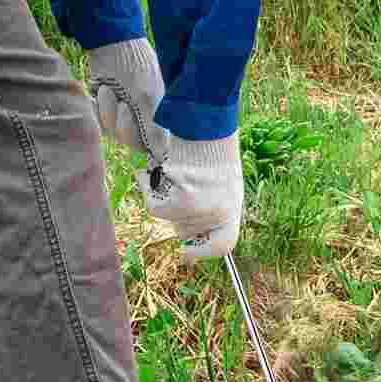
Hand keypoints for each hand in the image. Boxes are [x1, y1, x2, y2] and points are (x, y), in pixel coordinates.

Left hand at [90, 39, 167, 163]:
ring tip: (108, 89)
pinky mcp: (104, 106)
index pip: (153, 144)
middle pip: (128, 139)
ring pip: (111, 130)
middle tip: (123, 101)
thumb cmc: (134, 67)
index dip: (143, 139)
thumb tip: (162, 155)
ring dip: (107, 110)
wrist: (111, 43)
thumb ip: (153, 128)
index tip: (134, 120)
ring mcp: (122, 112)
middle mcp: (141, 117)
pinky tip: (99, 91)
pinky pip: (98, 120)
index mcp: (158, 115)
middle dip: (121, 121)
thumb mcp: (146, 98)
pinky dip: (96, 108)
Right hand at [138, 133, 242, 259]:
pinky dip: (148, 189)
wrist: (203, 129)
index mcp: (232, 210)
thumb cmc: (211, 154)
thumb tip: (187, 239)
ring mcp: (200, 210)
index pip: (222, 246)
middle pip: (186, 231)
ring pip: (168, 218)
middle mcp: (218, 214)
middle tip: (177, 191)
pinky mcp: (181, 201)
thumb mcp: (222, 186)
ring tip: (166, 174)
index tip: (186, 252)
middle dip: (177, 214)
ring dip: (161, 198)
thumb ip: (212, 211)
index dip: (204, 252)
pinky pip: (155, 206)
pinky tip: (148, 173)